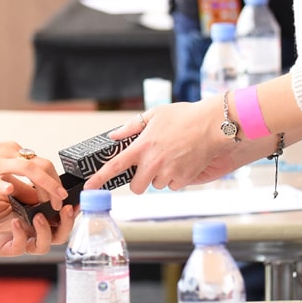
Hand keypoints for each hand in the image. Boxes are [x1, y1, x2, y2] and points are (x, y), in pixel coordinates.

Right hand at [0, 142, 66, 203]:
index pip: (42, 163)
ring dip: (41, 184)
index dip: (54, 180)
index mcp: (12, 151)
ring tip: (50, 201)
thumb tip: (37, 194)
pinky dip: (2, 184)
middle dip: (54, 184)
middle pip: (40, 165)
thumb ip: (19, 182)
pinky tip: (9, 192)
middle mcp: (7, 153)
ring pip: (25, 169)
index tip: (60, 195)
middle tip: (60, 201)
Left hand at [0, 189, 75, 262]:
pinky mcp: (7, 248)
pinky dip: (21, 234)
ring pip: (46, 244)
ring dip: (46, 230)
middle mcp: (31, 229)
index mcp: (34, 215)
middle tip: (66, 207)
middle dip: (68, 221)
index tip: (76, 195)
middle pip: (61, 233)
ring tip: (39, 216)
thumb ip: (25, 190)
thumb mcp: (5, 192)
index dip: (70, 206)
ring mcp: (21, 240)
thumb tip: (44, 180)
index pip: (59, 214)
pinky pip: (21, 246)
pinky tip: (15, 222)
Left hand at [85, 101, 236, 193]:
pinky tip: (183, 162)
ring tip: (172, 157)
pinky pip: (173, 185)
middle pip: (136, 187)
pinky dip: (175, 178)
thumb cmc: (184, 116)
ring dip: (160, 177)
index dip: (98, 179)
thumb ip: (132, 127)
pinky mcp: (183, 179)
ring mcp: (168, 173)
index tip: (88, 188)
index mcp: (141, 147)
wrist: (213, 125)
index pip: (114, 167)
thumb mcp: (155, 114)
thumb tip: (115, 135)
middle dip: (140, 181)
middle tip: (149, 167)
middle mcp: (152, 163)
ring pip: (156, 185)